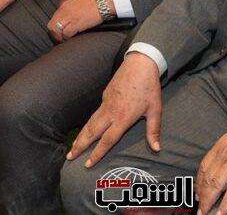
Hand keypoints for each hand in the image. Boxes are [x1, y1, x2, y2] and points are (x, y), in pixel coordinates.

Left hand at [47, 0, 107, 41]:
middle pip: (51, 26)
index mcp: (64, 6)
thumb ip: (69, 10)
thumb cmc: (94, 2)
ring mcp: (70, 17)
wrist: (103, 1)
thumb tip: (67, 19)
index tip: (59, 33)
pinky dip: (68, 37)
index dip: (55, 28)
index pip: (52, 20)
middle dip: (55, 35)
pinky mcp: (76, 23)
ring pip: (56, 31)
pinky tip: (73, 37)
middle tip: (61, 39)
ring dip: (61, 37)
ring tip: (66, 39)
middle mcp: (64, 11)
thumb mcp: (77, 2)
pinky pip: (66, 33)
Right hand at [67, 52, 162, 167]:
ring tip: (73, 147)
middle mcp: (111, 112)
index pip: (107, 140)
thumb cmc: (149, 87)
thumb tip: (157, 149)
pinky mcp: (105, 95)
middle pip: (92, 132)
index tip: (87, 164)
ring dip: (81, 135)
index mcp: (123, 118)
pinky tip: (86, 129)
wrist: (140, 64)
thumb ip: (154, 130)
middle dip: (80, 146)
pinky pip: (94, 113)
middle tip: (70, 157)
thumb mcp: (155, 110)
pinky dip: (87, 124)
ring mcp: (106, 103)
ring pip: (90, 122)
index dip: (97, 153)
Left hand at [196, 98, 226, 214]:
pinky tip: (221, 212)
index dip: (199, 182)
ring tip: (206, 214)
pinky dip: (226, 202)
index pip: (204, 167)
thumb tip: (225, 162)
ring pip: (217, 185)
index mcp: (221, 145)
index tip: (197, 193)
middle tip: (199, 209)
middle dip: (202, 196)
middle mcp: (224, 153)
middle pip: (207, 178)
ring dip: (210, 202)